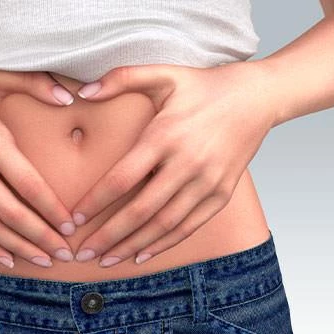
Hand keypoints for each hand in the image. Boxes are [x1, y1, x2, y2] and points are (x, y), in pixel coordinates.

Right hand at [0, 62, 76, 268]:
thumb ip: (33, 83)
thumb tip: (71, 95)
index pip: (26, 183)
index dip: (51, 209)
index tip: (70, 226)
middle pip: (9, 212)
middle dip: (41, 237)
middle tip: (64, 252)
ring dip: (17, 246)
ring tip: (43, 259)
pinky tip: (7, 257)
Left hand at [69, 61, 276, 266]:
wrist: (258, 97)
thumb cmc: (206, 86)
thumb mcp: (164, 74)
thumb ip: (121, 78)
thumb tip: (81, 92)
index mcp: (166, 136)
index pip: (122, 178)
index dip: (96, 202)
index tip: (75, 218)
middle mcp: (187, 164)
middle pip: (140, 210)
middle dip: (108, 235)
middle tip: (82, 252)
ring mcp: (207, 182)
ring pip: (163, 224)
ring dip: (132, 245)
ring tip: (106, 259)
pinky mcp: (221, 194)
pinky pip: (188, 226)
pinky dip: (163, 243)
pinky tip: (141, 254)